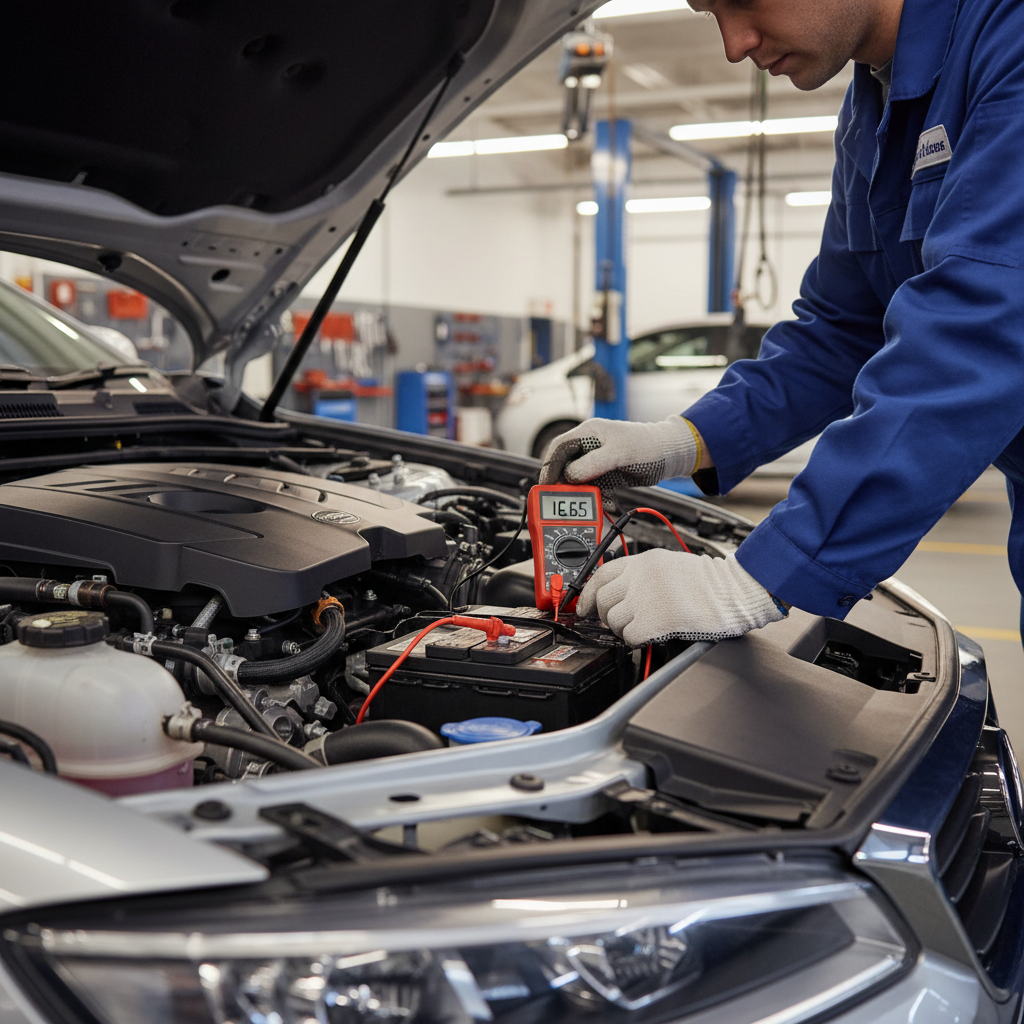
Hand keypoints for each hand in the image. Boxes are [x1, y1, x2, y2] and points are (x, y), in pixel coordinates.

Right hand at [539, 416, 698, 505]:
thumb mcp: (619, 452)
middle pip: (565, 468)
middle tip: (568, 500)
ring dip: (585, 495)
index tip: (546, 485)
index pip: (559, 449)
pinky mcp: (607, 475)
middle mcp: (589, 447)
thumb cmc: (648, 444)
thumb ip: (593, 464)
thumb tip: (570, 476)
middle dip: (566, 485)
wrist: (671, 454)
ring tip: (596, 503)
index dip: (549, 467)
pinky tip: (609, 503)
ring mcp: (597, 462)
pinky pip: (594, 489)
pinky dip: (598, 499)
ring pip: (579, 482)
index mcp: (587, 434)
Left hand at [577, 549, 785, 646]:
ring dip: (624, 629)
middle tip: (619, 622)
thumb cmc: (710, 582)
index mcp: (644, 561)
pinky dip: (636, 641)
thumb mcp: (669, 565)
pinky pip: (629, 637)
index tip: (585, 606)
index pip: (601, 574)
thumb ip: (643, 574)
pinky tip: (650, 635)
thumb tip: (618, 593)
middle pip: (603, 600)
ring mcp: (645, 599)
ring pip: (614, 620)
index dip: (588, 593)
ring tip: (642, 627)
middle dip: (607, 615)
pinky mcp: (654, 621)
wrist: (734, 592)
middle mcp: (640, 577)